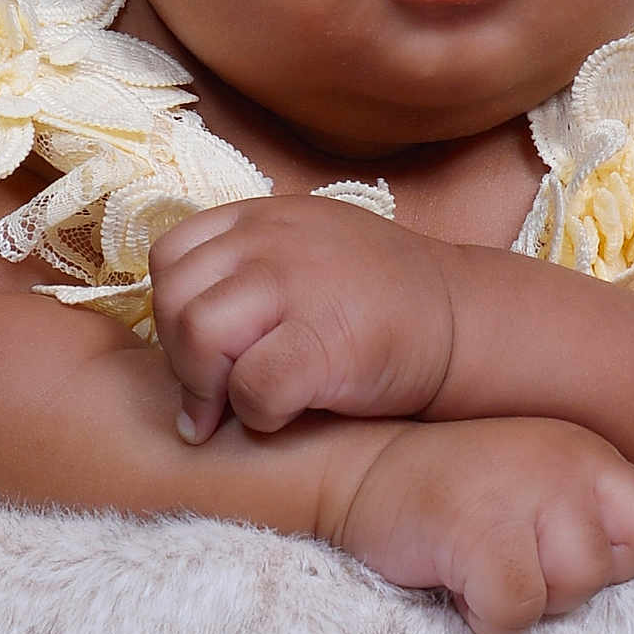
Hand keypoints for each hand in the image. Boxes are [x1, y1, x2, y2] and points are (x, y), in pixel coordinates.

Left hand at [148, 194, 454, 442]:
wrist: (462, 320)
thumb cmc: (378, 298)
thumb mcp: (306, 247)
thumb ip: (244, 266)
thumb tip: (176, 327)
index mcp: (262, 216)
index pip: (170, 255)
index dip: (170, 310)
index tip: (200, 350)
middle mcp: (272, 240)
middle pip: (174, 299)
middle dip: (181, 359)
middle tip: (211, 395)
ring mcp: (298, 284)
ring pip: (199, 336)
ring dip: (208, 388)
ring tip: (234, 410)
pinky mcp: (325, 341)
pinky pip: (251, 387)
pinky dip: (256, 415)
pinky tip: (281, 417)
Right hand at [331, 417, 633, 633]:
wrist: (358, 468)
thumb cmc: (456, 492)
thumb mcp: (538, 480)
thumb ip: (586, 515)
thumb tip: (628, 588)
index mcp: (585, 449)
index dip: (612, 559)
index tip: (554, 548)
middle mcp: (565, 460)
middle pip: (604, 571)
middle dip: (556, 583)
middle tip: (502, 546)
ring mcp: (525, 492)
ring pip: (567, 594)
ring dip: (521, 596)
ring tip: (478, 554)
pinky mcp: (480, 531)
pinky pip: (515, 612)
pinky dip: (483, 613)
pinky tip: (454, 572)